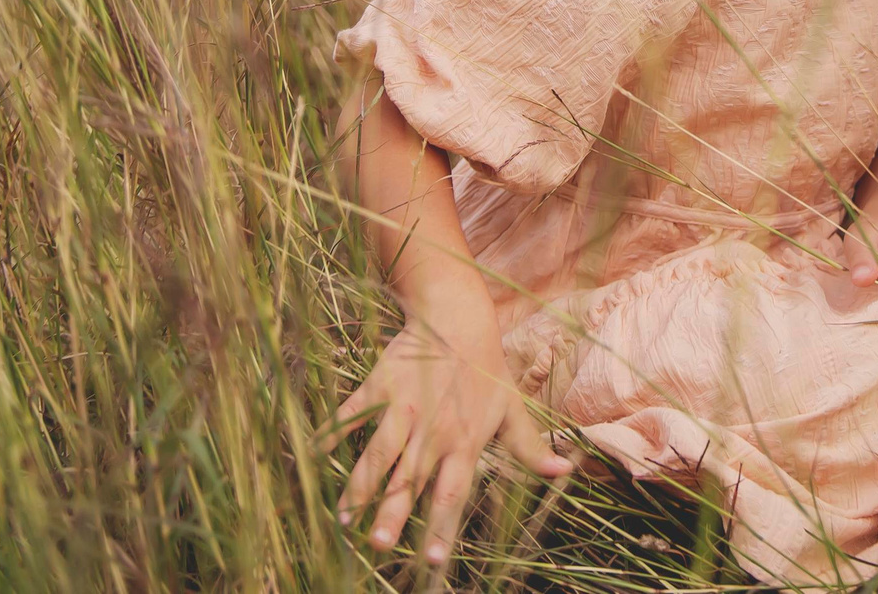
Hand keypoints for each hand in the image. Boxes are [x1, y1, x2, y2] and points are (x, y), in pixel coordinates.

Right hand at [332, 295, 573, 566]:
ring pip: (378, 454)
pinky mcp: (380, 385)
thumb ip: (529, 447)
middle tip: (378, 546)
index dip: (443, 528)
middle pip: (410, 481)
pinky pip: (353, 414)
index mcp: (464, 441)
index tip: (433, 562)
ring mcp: (404, 407)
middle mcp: (433, 429)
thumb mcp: (512, 408)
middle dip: (392, 514)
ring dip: (360, 487)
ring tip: (342, 519)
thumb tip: (564, 471)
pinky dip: (333, 433)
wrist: (458, 315)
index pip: (453, 494)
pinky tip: (313, 455)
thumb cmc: (487, 369)